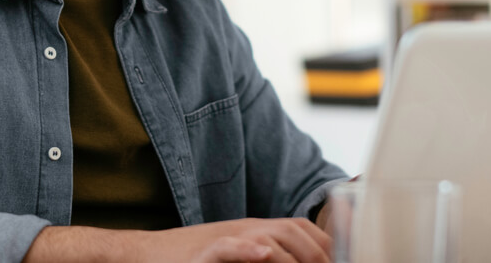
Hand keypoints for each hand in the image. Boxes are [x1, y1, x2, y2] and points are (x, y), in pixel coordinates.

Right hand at [146, 217, 331, 262]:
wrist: (149, 255)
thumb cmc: (195, 259)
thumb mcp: (238, 256)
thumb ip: (267, 257)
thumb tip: (294, 261)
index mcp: (257, 231)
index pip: (303, 230)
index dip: (327, 246)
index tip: (341, 261)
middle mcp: (246, 230)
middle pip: (294, 230)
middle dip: (317, 254)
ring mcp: (225, 238)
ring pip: (268, 237)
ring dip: (292, 256)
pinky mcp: (204, 252)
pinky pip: (229, 247)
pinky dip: (249, 250)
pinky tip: (264, 254)